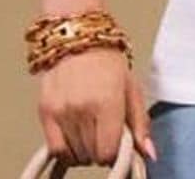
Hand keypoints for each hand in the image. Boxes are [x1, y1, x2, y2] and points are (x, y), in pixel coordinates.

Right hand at [37, 47, 156, 166]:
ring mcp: (62, 112)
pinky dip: (67, 149)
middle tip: (105, 131)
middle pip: (91, 155)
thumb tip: (148, 153)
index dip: (115, 152)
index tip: (117, 143)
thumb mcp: (132, 88)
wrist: (78, 39)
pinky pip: (55, 149)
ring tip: (91, 129)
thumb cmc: (108, 62)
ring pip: (74, 155)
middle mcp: (82, 109)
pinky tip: (75, 136)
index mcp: (108, 101)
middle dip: (101, 149)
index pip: (108, 152)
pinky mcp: (45, 113)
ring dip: (84, 149)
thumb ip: (140, 123)